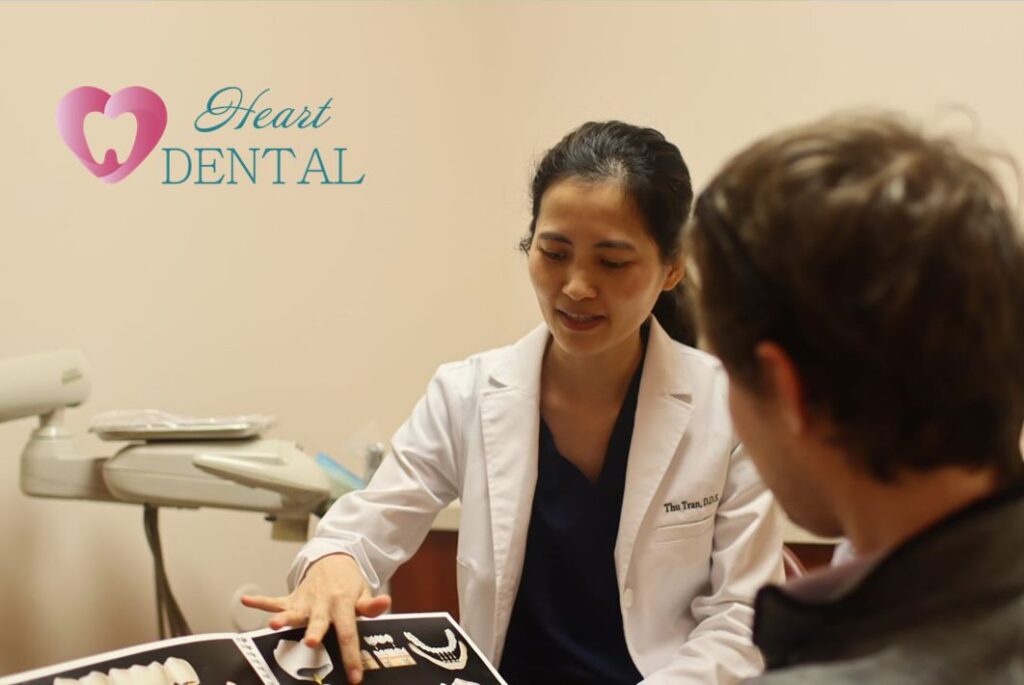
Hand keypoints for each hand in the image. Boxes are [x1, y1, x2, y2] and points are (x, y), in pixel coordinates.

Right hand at [241, 554, 391, 683]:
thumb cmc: (348, 584)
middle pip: (318, 621)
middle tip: (310, 641)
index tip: (353, 677)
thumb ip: (371, 604)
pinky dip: (260, 602)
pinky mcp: (292, 598)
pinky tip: (246, 600)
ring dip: (282, 618)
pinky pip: (274, 600)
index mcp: (343, 605)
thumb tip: (385, 603)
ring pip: (292, 611)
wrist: (332, 559)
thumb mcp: (363, 592)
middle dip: (313, 632)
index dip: (350, 656)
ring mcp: (305, 601)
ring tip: (272, 624)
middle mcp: (322, 604)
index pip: (348, 633)